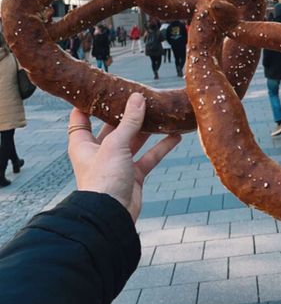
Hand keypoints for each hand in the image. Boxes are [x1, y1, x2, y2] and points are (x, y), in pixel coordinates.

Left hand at [68, 93, 180, 222]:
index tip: (102, 88)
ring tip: (160, 111)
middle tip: (141, 95)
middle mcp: (99, 152)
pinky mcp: (133, 176)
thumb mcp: (115, 144)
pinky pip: (149, 157)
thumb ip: (129, 121)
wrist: (111, 216)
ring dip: (147, 128)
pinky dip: (161, 147)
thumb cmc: (104, 179)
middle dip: (126, 113)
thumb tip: (138, 97)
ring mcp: (117, 164)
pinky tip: (175, 136)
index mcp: (83, 144)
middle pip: (112, 127)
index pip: (81, 118)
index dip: (90, 103)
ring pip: (134, 141)